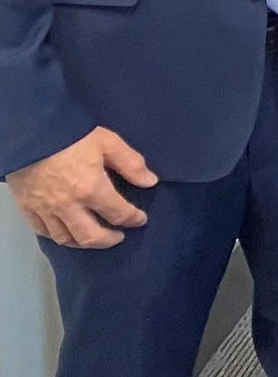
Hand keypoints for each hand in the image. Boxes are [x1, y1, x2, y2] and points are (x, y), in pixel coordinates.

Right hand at [6, 127, 155, 247]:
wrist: (31, 133)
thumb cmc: (72, 135)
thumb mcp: (108, 142)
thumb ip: (131, 164)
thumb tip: (150, 181)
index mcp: (91, 189)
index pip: (118, 213)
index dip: (133, 219)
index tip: (140, 220)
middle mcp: (69, 206)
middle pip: (90, 236)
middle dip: (109, 240)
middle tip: (119, 236)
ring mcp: (46, 210)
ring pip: (65, 239)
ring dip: (83, 242)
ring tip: (94, 238)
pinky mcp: (27, 208)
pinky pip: (43, 231)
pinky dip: (57, 236)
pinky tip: (66, 232)